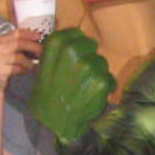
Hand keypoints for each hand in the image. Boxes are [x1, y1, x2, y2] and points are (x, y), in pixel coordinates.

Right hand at [0, 29, 42, 91]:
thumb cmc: (3, 68)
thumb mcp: (10, 53)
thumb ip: (20, 46)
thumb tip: (38, 41)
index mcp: (1, 41)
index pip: (17, 33)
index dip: (30, 34)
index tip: (40, 37)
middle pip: (19, 43)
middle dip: (34, 47)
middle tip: (43, 52)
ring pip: (19, 57)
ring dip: (30, 62)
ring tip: (36, 65)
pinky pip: (17, 68)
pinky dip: (25, 70)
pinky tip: (29, 71)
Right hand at [29, 28, 115, 142]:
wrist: (54, 121)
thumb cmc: (48, 92)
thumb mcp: (44, 65)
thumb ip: (59, 50)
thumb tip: (75, 40)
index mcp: (56, 44)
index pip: (76, 33)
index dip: (77, 44)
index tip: (75, 55)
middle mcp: (72, 50)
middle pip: (91, 45)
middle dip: (88, 57)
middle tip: (80, 73)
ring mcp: (88, 65)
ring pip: (101, 62)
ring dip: (97, 73)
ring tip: (84, 86)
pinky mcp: (101, 81)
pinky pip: (109, 78)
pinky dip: (105, 87)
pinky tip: (92, 95)